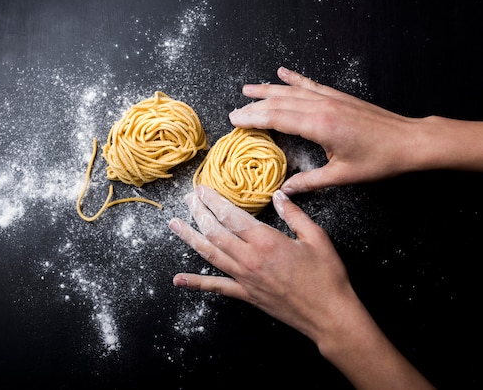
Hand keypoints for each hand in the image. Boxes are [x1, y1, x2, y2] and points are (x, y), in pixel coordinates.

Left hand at [168, 185, 355, 341]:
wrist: (329, 315)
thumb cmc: (327, 276)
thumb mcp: (316, 237)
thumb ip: (294, 214)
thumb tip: (278, 195)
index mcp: (266, 241)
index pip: (231, 215)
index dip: (213, 200)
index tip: (201, 189)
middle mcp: (250, 258)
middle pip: (215, 231)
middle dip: (199, 213)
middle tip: (188, 199)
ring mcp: (245, 279)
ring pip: (210, 254)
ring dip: (190, 238)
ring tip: (174, 225)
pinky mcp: (246, 295)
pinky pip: (217, 287)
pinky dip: (196, 283)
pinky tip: (178, 279)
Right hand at [229, 67, 422, 194]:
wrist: (409, 141)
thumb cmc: (379, 160)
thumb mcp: (342, 176)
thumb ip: (309, 182)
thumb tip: (284, 191)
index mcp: (319, 125)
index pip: (276, 119)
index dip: (253, 119)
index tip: (235, 120)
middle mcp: (321, 107)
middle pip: (279, 103)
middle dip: (254, 106)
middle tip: (234, 112)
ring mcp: (330, 99)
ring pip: (291, 90)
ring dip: (268, 89)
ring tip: (248, 89)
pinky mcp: (339, 97)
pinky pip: (310, 84)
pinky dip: (294, 78)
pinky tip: (282, 72)